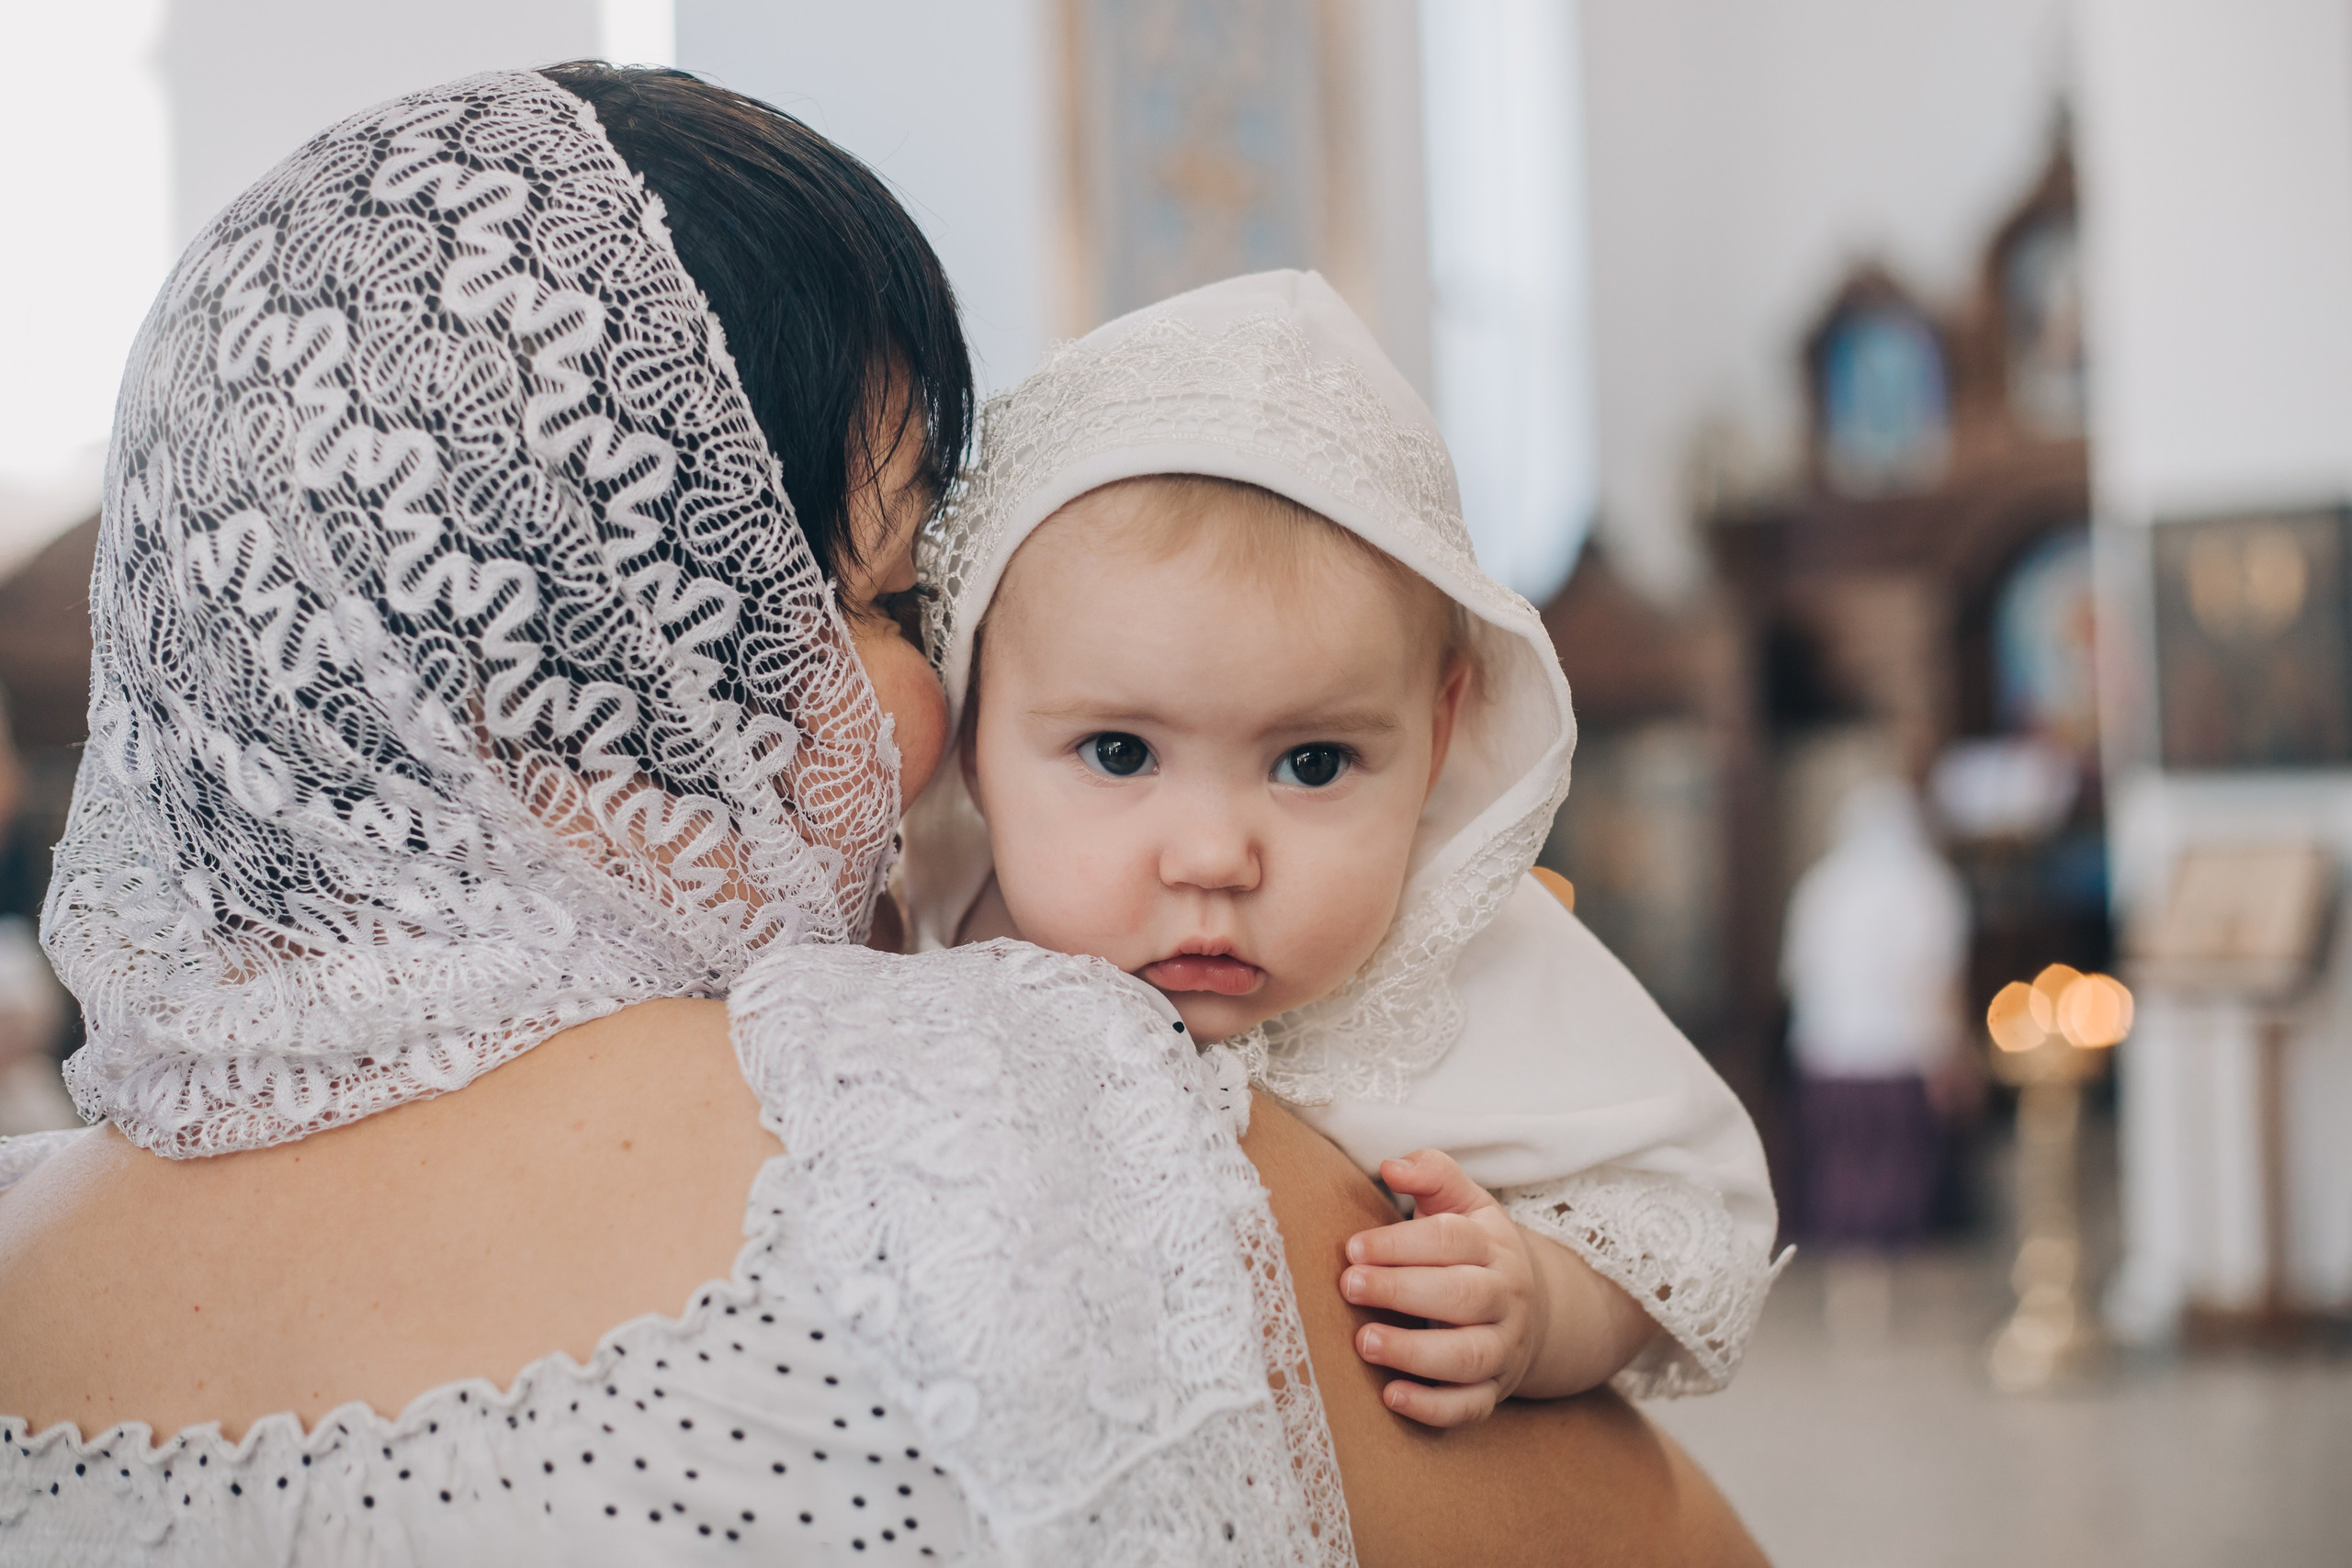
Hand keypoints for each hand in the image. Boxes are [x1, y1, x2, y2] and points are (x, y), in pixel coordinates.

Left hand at [1340, 1149, 1545, 1427]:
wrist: (1534, 1311)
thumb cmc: (1475, 1250)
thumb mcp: (1464, 1204)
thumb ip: (1432, 1174)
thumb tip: (1391, 1166)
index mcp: (1494, 1246)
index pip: (1450, 1240)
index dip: (1400, 1243)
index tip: (1353, 1248)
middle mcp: (1506, 1298)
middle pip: (1461, 1296)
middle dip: (1401, 1291)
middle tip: (1348, 1286)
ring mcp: (1503, 1348)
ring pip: (1467, 1356)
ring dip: (1414, 1353)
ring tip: (1363, 1342)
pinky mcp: (1493, 1391)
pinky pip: (1468, 1407)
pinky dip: (1432, 1407)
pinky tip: (1390, 1397)